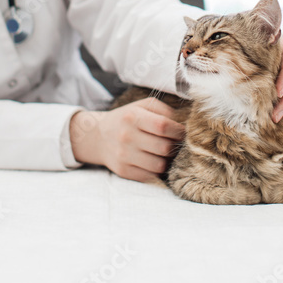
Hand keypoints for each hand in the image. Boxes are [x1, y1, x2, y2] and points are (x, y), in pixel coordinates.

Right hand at [69, 98, 184, 182]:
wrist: (99, 137)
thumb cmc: (127, 119)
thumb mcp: (142, 106)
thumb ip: (164, 110)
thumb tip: (183, 123)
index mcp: (132, 117)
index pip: (163, 126)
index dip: (179, 130)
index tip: (183, 132)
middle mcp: (126, 136)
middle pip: (164, 147)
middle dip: (175, 146)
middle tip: (175, 143)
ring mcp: (124, 156)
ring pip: (159, 165)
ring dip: (167, 160)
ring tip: (164, 152)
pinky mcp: (123, 171)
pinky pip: (150, 176)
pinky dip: (156, 170)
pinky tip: (153, 160)